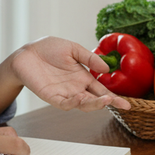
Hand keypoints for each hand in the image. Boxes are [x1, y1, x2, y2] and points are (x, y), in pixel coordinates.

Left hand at [9, 36, 131, 111]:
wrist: (27, 53)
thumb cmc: (48, 49)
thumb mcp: (73, 49)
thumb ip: (89, 58)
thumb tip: (106, 67)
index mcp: (83, 77)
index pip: (101, 90)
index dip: (114, 97)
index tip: (127, 103)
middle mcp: (76, 88)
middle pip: (95, 100)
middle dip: (108, 103)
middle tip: (120, 104)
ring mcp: (64, 93)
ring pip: (82, 104)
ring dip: (94, 104)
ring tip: (106, 100)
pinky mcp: (52, 96)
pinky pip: (65, 103)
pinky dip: (74, 103)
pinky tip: (81, 99)